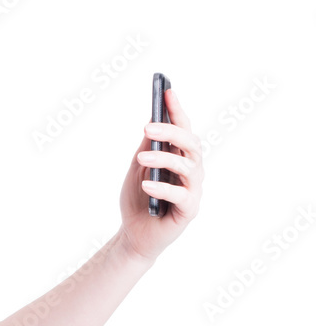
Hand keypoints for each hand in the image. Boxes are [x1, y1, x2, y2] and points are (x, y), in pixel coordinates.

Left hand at [118, 88, 203, 262]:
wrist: (133, 234)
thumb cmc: (138, 200)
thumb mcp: (137, 169)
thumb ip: (147, 147)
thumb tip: (152, 119)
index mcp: (180, 157)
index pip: (183, 129)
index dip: (177, 110)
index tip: (167, 91)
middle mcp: (191, 171)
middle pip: (190, 145)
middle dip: (171, 132)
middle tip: (148, 128)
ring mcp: (192, 190)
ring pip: (187, 168)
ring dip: (163, 159)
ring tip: (141, 158)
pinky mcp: (189, 211)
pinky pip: (181, 196)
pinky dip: (163, 188)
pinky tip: (147, 185)